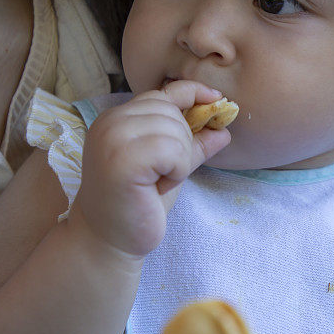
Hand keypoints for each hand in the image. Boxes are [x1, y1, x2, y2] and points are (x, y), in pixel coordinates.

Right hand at [69, 81, 230, 258]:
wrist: (109, 241)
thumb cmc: (137, 205)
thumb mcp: (170, 167)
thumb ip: (192, 144)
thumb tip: (224, 129)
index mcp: (117, 119)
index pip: (162, 93)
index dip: (193, 92)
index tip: (216, 98)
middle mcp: (110, 122)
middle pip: (172, 111)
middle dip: (181, 144)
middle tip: (161, 175)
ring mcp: (113, 138)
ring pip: (175, 130)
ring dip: (179, 161)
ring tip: (157, 182)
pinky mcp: (122, 159)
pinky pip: (172, 150)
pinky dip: (176, 170)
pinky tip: (157, 186)